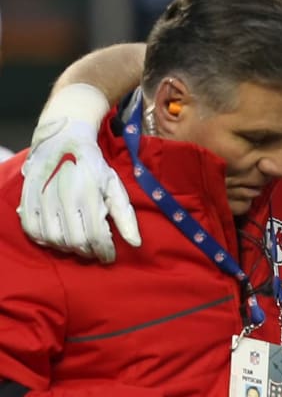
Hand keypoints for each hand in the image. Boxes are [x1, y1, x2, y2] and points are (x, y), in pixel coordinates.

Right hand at [17, 84, 140, 261]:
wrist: (63, 141)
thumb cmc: (93, 166)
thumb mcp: (115, 186)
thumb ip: (125, 216)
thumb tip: (136, 244)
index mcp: (89, 194)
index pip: (96, 236)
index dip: (104, 252)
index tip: (109, 257)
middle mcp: (64, 198)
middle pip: (75, 242)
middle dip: (88, 252)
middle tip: (95, 251)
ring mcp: (43, 199)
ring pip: (54, 240)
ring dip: (69, 249)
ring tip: (80, 245)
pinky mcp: (28, 200)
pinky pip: (33, 232)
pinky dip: (46, 241)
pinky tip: (58, 238)